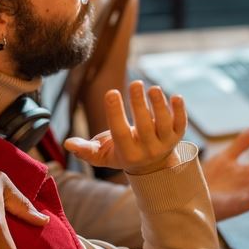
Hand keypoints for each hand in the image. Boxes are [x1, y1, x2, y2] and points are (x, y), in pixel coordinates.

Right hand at [64, 81, 186, 174]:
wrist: (152, 166)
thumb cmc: (122, 152)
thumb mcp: (103, 155)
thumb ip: (86, 150)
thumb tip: (68, 143)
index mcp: (128, 154)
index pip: (120, 132)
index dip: (115, 113)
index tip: (111, 92)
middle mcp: (148, 150)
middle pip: (144, 126)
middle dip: (139, 104)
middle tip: (135, 83)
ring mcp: (165, 143)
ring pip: (163, 124)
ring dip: (159, 105)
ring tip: (152, 88)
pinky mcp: (177, 135)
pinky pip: (181, 123)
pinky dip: (180, 110)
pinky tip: (176, 97)